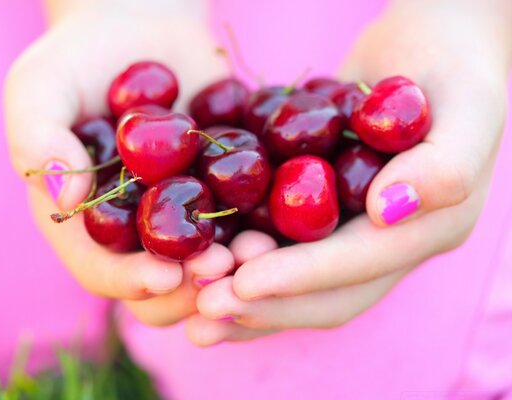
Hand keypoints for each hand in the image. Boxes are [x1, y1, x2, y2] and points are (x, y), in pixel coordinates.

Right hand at [5, 0, 232, 325]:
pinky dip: (264, 231)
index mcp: (85, 221)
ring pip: (209, 264)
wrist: (142, 27)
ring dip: (235, 271)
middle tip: (221, 271)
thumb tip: (66, 198)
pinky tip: (281, 227)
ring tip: (259, 254)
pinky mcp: (223, 191)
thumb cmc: (80, 56)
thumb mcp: (40, 86)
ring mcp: (182, 213)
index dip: (128, 280)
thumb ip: (38, 139)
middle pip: (160, 283)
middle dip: (189, 287)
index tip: (163, 274)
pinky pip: (246, 222)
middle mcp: (135, 228)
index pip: (100, 269)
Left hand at [186, 1, 510, 345]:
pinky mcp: (322, 215)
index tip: (243, 282)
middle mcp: (388, 245)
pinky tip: (198, 267)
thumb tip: (388, 211)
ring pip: (297, 284)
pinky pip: (279, 248)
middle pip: (324, 295)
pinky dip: (240, 264)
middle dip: (263, 305)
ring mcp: (352, 233)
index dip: (301, 278)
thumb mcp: (467, 105)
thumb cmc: (453, 67)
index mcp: (428, 230)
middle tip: (202, 309)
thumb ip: (443, 164)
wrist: (425, 48)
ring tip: (190, 304)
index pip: (358, 265)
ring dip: (244, 299)